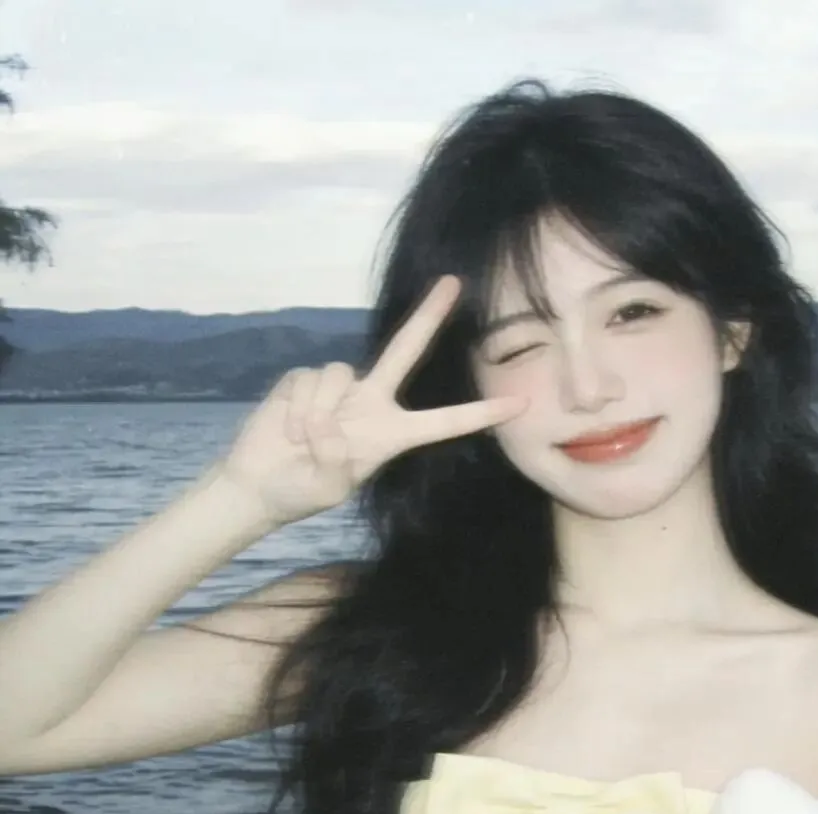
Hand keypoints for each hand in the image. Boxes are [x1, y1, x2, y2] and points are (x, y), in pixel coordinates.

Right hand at [215, 276, 526, 527]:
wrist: (259, 484)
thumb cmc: (303, 490)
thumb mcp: (332, 487)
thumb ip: (337, 460)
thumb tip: (327, 427)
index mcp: (393, 434)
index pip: (445, 422)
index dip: (481, 413)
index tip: (520, 404)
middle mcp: (372, 402)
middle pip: (406, 350)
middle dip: (429, 315)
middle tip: (454, 283)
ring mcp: (339, 388)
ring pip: (339, 375)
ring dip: (318, 413)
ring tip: (303, 442)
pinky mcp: (304, 380)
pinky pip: (309, 382)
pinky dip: (297, 409)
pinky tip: (287, 430)